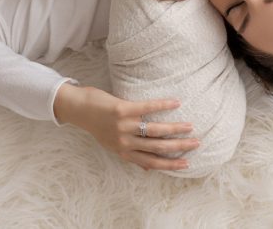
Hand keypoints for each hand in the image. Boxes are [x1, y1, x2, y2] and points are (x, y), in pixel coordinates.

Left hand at [70, 86, 199, 171]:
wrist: (76, 108)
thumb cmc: (96, 124)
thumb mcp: (111, 145)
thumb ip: (129, 154)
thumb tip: (147, 169)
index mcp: (123, 151)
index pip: (151, 162)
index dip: (170, 164)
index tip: (187, 163)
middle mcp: (124, 142)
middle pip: (157, 147)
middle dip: (179, 146)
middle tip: (196, 143)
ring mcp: (123, 126)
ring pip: (155, 130)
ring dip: (175, 129)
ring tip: (190, 126)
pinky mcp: (122, 109)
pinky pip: (147, 108)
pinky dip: (162, 106)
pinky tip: (176, 104)